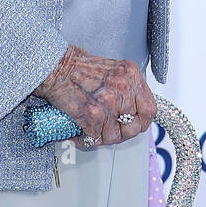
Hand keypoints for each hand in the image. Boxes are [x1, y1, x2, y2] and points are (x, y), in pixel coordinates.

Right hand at [37, 45, 155, 147]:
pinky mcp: (93, 114)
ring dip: (102, 138)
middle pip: (133, 126)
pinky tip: (79, 134)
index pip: (150, 109)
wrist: (56, 66)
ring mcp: (109, 101)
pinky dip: (86, 140)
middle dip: (120, 133)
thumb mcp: (113, 70)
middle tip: (108, 131)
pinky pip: (95, 138)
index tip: (133, 124)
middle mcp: (123, 87)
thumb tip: (132, 112)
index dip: (141, 122)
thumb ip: (127, 89)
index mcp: (131, 75)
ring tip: (92, 131)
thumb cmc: (79, 67)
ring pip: (114, 136)